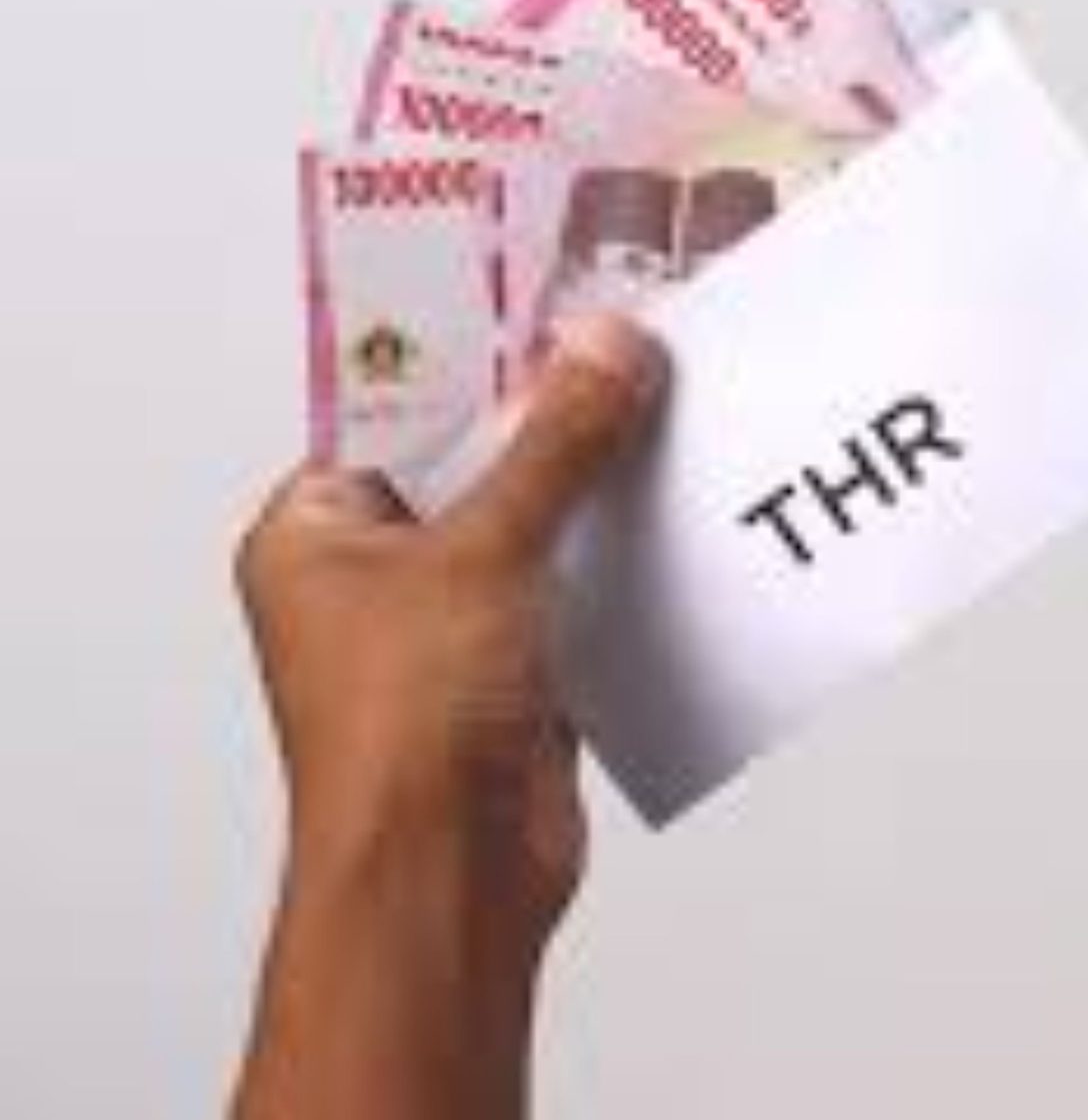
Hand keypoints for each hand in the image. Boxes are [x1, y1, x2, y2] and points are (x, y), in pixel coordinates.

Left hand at [233, 312, 663, 1119]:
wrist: (449, 877)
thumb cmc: (404, 730)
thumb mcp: (482, 551)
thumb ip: (555, 446)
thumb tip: (606, 349)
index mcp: (315, 532)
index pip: (399, 409)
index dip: (478, 354)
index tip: (553, 297)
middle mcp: (374, 576)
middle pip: (481, 462)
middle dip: (560, 420)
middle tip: (634, 346)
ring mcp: (450, 627)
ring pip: (540, 525)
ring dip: (602, 491)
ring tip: (674, 415)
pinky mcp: (521, 674)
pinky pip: (583, 589)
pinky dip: (628, 562)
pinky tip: (685, 516)